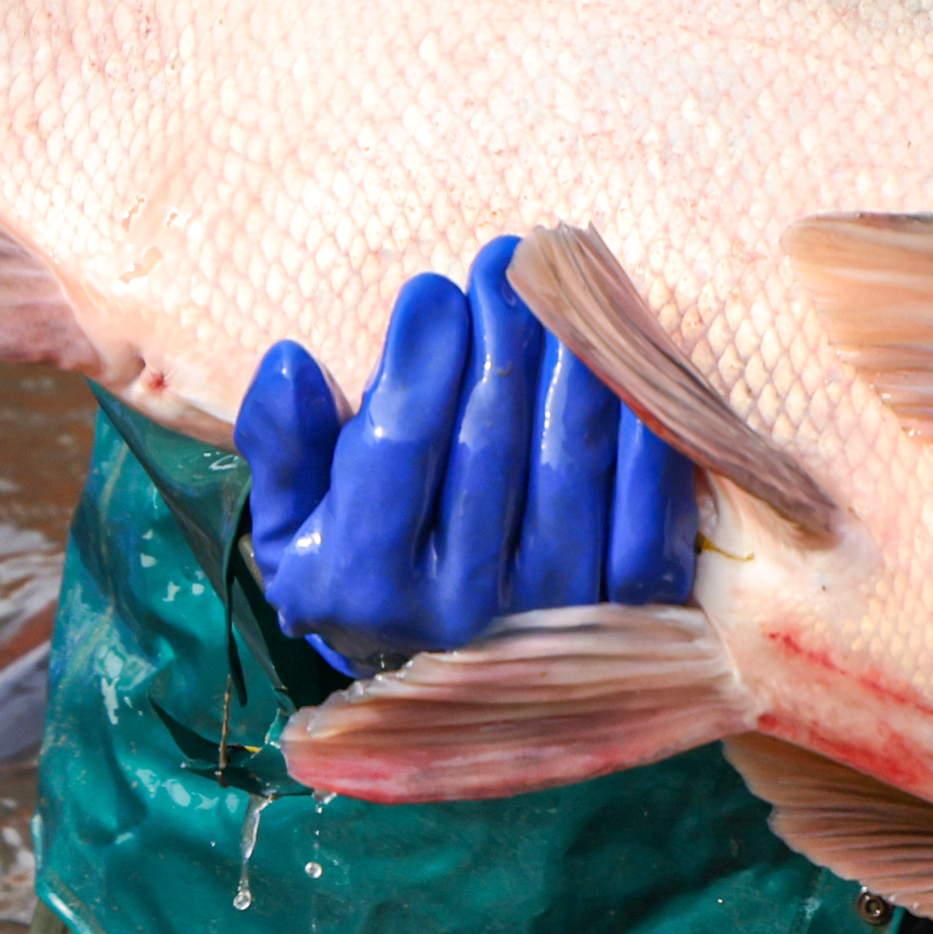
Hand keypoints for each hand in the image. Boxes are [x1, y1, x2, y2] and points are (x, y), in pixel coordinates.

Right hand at [240, 237, 695, 663]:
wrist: (458, 671)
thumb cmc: (367, 571)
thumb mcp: (293, 524)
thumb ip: (284, 445)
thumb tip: (290, 362)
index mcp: (365, 585)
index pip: (397, 444)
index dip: (417, 355)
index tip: (430, 287)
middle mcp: (462, 610)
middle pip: (491, 436)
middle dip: (499, 330)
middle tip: (505, 262)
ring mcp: (557, 611)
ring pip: (573, 455)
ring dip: (572, 353)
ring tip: (563, 286)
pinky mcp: (634, 609)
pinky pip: (648, 496)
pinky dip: (642, 417)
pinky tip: (624, 353)